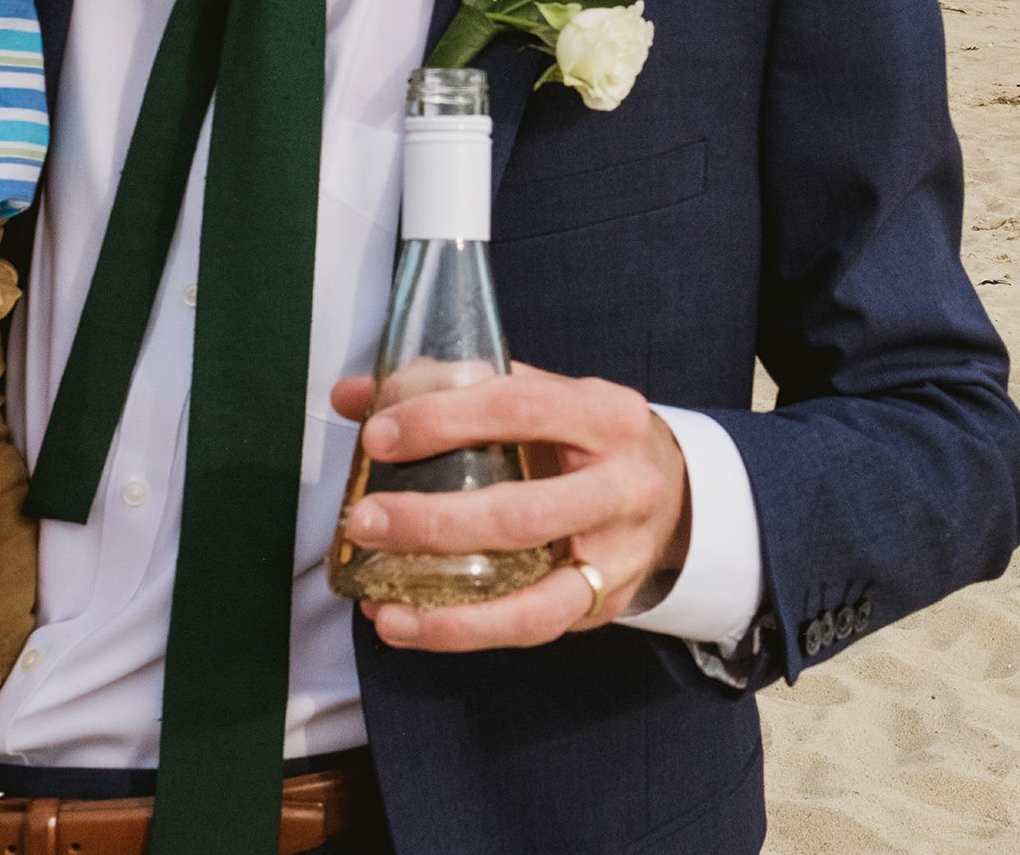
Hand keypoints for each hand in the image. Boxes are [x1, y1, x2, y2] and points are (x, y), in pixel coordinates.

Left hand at [330, 364, 691, 652]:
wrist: (665, 489)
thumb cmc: (580, 437)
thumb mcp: (537, 395)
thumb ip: (450, 388)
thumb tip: (354, 395)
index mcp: (606, 413)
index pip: (521, 408)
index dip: (445, 419)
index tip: (379, 435)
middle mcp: (623, 485)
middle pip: (524, 513)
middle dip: (435, 522)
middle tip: (365, 518)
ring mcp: (618, 554)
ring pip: (534, 593)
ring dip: (446, 603)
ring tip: (376, 594)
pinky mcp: (604, 602)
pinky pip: (529, 627)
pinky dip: (462, 631)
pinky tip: (404, 621)